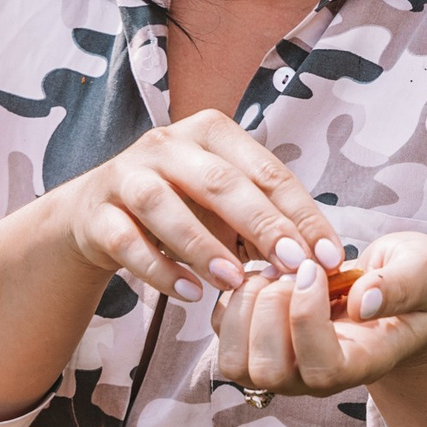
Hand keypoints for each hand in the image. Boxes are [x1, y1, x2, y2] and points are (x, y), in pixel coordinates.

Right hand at [45, 110, 340, 302]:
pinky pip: (126, 241)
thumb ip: (266, 221)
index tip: (329, 256)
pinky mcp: (96, 212)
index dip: (302, 214)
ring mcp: (127, 174)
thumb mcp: (226, 205)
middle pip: (220, 182)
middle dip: (262, 225)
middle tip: (292, 265)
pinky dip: (159, 269)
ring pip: (163, 206)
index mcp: (212, 133)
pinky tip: (189, 293)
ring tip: (235, 282)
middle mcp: (168, 144)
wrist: (97, 216)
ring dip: (203, 246)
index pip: (267, 171)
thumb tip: (319, 258)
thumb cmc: (181, 207)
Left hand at [214, 231, 426, 396]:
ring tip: (275, 272)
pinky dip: (232, 299)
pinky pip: (222, 334)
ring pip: (237, 363)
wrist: (389, 291)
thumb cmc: (408, 282)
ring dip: (246, 306)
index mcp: (361, 363)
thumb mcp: (422, 269)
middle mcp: (315, 377)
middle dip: (271, 310)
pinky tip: (264, 275)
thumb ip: (402, 284)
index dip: (307, 318)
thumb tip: (362, 301)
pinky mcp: (256, 345)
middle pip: (268, 373)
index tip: (316, 270)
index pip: (322, 368)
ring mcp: (282, 367)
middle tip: (293, 268)